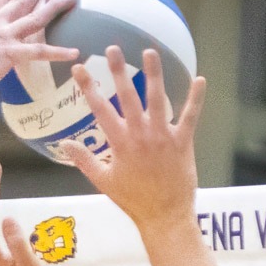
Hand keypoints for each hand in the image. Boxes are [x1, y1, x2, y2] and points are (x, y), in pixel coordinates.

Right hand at [62, 46, 205, 229]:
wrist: (164, 216)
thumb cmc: (133, 200)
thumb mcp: (103, 181)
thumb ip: (84, 160)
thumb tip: (64, 143)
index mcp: (119, 143)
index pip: (99, 109)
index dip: (87, 88)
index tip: (78, 68)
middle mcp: (140, 135)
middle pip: (127, 97)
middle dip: (118, 71)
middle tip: (112, 49)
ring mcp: (162, 137)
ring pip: (157, 100)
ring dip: (153, 75)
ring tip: (149, 52)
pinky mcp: (182, 142)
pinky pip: (190, 116)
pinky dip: (196, 98)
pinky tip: (200, 79)